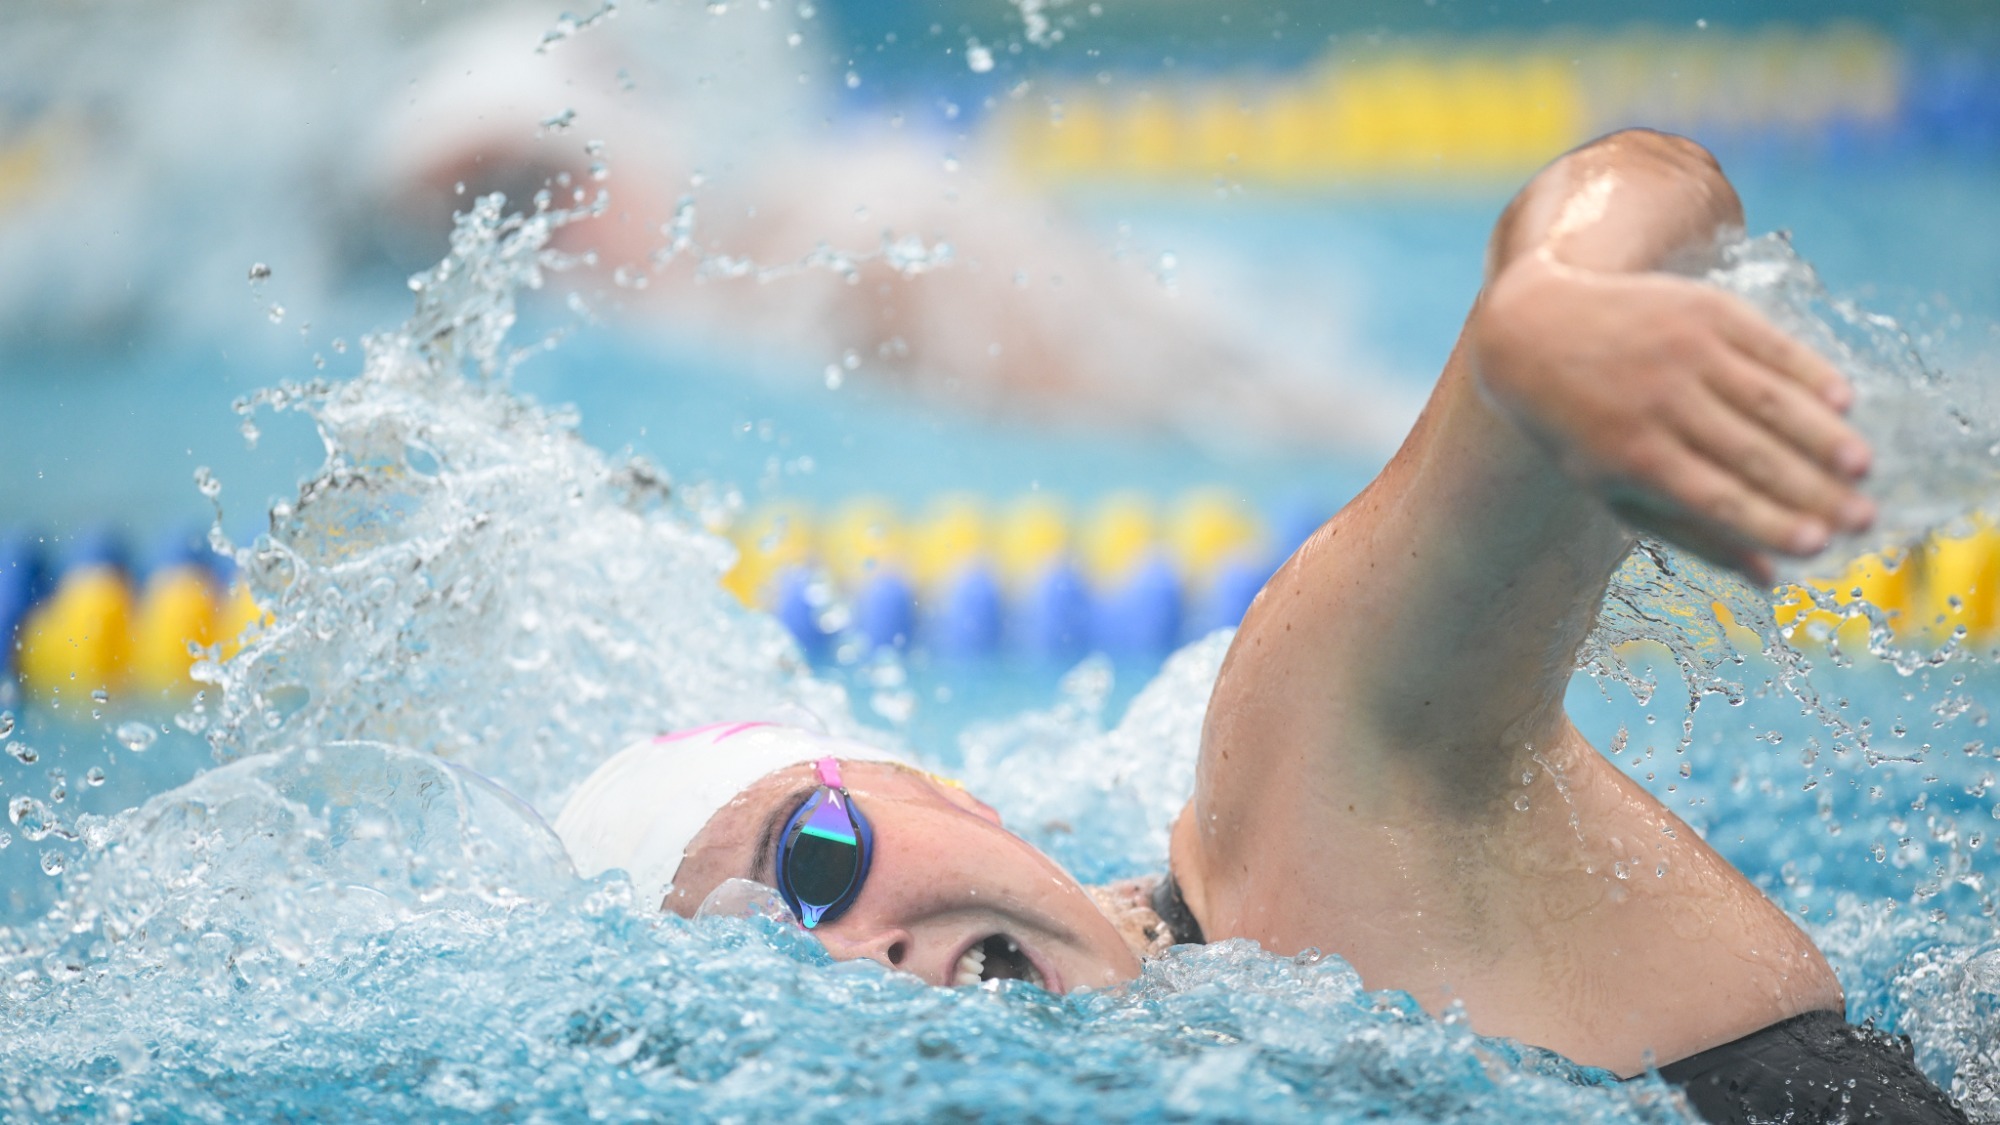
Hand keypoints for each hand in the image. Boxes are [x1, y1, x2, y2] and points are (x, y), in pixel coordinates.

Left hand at [1473, 250, 1873, 582]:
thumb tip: (1769, 578)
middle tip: (1864, 520)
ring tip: (1863, 467)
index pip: (1716, 497)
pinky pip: (1770, 346)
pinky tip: (1844, 402)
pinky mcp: (1703, 311)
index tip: (1817, 546)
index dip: (1769, 522)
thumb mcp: (1612, 487)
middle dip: (1813, 490)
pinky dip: (1809, 373)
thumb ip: (1691, 533)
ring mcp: (1684, 353)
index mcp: (1634, 456)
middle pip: (1752, 454)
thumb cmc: (1582, 428)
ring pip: (1770, 400)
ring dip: (1822, 435)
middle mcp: (1662, 403)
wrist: (1534, 331)